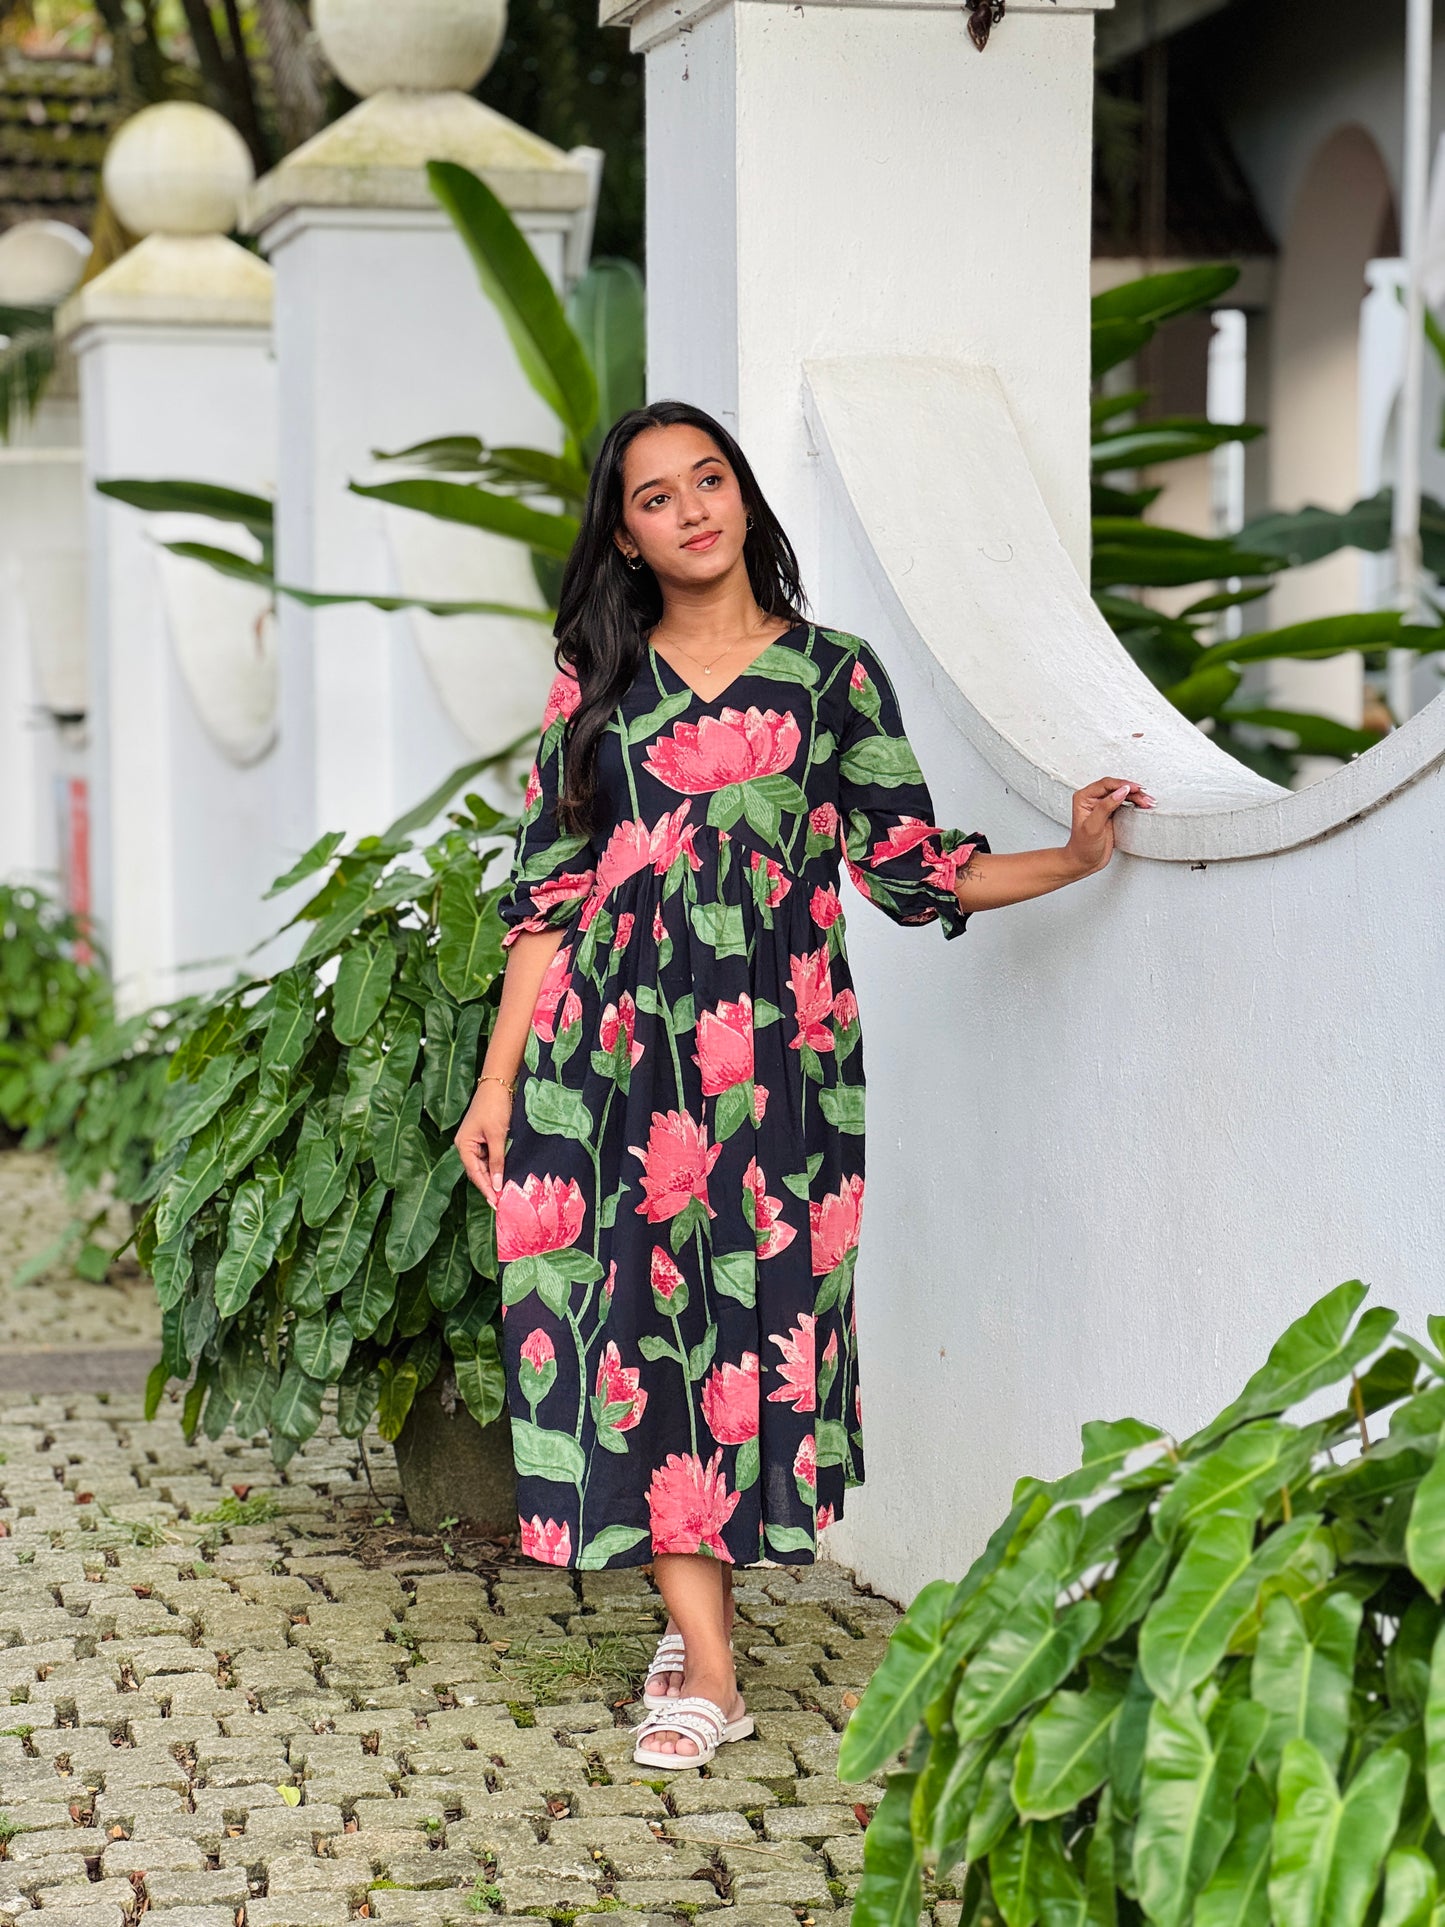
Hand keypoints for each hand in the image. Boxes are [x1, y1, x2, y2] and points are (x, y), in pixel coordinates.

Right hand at [454, 1080, 513, 1203]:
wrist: (497, 1084)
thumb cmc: (495, 1107)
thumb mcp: (497, 1135)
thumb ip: (497, 1160)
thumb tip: (497, 1183)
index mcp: (463, 1145)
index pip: (474, 1173)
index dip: (485, 1189)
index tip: (495, 1203)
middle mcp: (466, 1145)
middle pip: (477, 1171)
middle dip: (488, 1186)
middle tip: (501, 1203)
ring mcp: (474, 1141)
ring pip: (483, 1165)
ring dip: (492, 1177)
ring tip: (504, 1193)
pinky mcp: (484, 1138)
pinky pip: (488, 1157)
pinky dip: (496, 1166)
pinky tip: (504, 1175)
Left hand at [1065, 777, 1154, 875]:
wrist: (1084, 861)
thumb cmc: (1083, 847)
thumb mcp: (1093, 826)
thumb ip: (1106, 807)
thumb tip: (1120, 792)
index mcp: (1084, 798)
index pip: (1106, 784)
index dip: (1122, 785)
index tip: (1135, 789)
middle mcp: (1092, 799)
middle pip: (1116, 788)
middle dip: (1133, 791)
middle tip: (1145, 798)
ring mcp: (1102, 806)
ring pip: (1122, 794)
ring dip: (1136, 797)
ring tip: (1148, 802)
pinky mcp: (1111, 813)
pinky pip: (1125, 803)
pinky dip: (1135, 803)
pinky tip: (1143, 805)